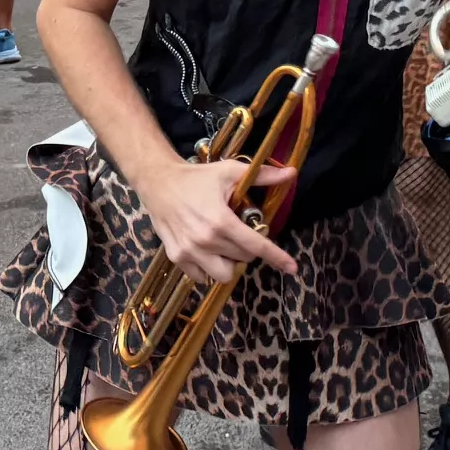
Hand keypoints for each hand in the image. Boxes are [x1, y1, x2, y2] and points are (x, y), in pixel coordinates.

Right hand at [138, 153, 297, 286]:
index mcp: (221, 221)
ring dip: (229, 263)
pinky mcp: (177, 257)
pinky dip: (208, 269)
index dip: (277, 257)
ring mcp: (190, 251)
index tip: (291, 268)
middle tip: (240, 233)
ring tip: (224, 247)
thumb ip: (262, 176)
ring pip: (224, 275)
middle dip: (248, 249)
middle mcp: (206, 240)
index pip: (256, 246)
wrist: (158, 182)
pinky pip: (201, 277)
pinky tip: (207, 252)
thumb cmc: (196, 177)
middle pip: (243, 259)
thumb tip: (291, 173)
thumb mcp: (229, 172)